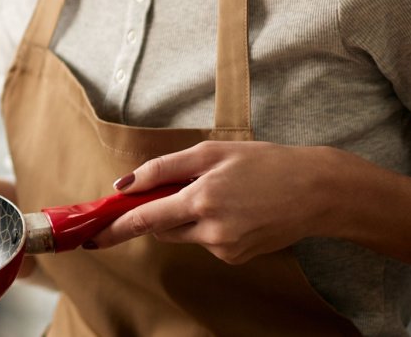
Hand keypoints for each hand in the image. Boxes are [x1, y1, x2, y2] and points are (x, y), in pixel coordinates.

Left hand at [88, 141, 342, 264]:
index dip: (117, 227)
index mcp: (202, 200)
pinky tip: (236, 209)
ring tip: (222, 192)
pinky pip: (207, 242)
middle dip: (160, 210)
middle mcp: (212, 231)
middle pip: (162, 227)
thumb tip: (124, 185)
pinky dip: (209, 226)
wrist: (315, 191)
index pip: (146, 219)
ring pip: (184, 235)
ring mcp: (226, 248)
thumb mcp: (212, 153)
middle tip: (182, 186)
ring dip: (187, 217)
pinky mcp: (237, 258)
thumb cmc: (264, 163)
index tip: (94, 236)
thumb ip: (163, 168)